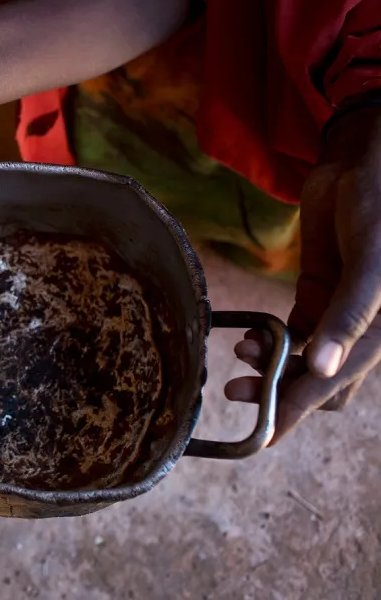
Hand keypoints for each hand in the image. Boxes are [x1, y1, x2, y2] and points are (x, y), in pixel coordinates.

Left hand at [226, 105, 380, 442]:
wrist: (366, 162)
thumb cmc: (380, 209)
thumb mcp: (369, 265)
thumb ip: (347, 317)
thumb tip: (322, 370)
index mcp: (378, 333)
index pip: (333, 386)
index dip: (295, 411)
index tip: (260, 438)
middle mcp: (360, 330)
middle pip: (317, 381)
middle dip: (277, 391)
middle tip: (234, 389)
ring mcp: (338, 312)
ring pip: (302, 360)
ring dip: (270, 365)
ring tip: (238, 356)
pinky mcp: (322, 291)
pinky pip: (295, 331)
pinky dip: (270, 341)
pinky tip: (246, 337)